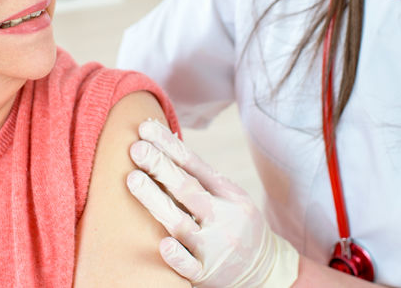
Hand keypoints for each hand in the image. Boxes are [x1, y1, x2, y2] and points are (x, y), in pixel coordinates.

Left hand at [126, 120, 298, 287]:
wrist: (267, 272)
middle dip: (160, 166)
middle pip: (187, 188)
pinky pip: (190, 266)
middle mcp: (223, 218)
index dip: (169, 145)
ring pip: (181, 223)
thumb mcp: (230, 198)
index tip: (145, 127)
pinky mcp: (207, 274)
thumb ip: (200, 178)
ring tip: (133, 179)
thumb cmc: (237, 225)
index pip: (194, 164)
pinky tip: (164, 244)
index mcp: (229, 194)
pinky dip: (178, 255)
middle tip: (136, 148)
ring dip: (156, 200)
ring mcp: (215, 247)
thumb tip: (162, 145)